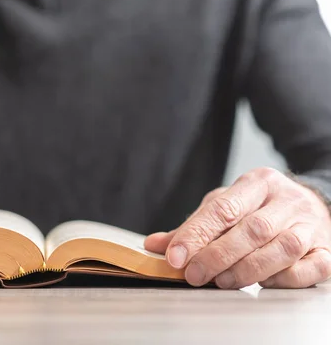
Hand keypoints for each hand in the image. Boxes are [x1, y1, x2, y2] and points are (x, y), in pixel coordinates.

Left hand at [145, 167, 330, 288]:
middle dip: (218, 255)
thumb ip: (193, 227)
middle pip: (252, 229)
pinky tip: (263, 283)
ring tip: (224, 281)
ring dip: (248, 269)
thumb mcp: (225, 206)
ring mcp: (310, 225)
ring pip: (282, 248)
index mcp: (256, 183)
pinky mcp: (327, 249)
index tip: (175, 257)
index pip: (223, 208)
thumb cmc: (260, 208)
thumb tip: (155, 245)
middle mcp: (286, 200)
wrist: (313, 205)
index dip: (196, 234)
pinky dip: (284, 279)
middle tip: (195, 274)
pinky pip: (310, 268)